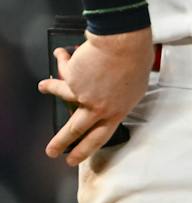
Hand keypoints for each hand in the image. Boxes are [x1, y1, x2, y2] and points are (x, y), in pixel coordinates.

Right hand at [37, 27, 152, 165]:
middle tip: (51, 152)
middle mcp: (98, 107)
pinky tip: (60, 53)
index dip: (85, 149)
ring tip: (44, 86)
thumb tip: (113, 99)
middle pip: (76, 130)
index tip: (74, 159)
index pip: (100, 136)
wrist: (124, 43)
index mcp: (117, 110)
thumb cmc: (137, 59)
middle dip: (61, 142)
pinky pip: (64, 69)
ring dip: (50, 88)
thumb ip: (122, 97)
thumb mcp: (136, 86)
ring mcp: (83, 95)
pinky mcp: (72, 80)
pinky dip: (62, 59)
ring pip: (61, 97)